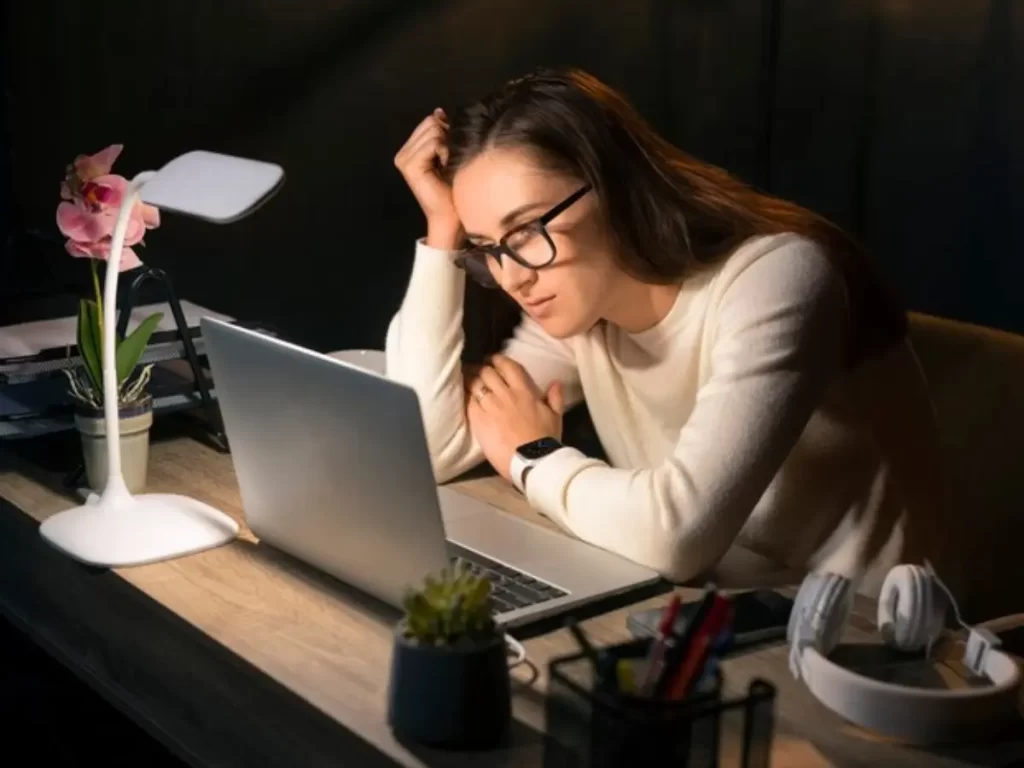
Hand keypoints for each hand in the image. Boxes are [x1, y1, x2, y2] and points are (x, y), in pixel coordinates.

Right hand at [393, 108, 461, 248]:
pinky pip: (434, 143)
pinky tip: (447, 167)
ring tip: (449, 164)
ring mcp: (404, 159)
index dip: (446, 130)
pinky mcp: (410, 166)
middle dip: (447, 136)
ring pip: (434, 131)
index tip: (450, 151)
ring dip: (448, 146)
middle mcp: (402, 153)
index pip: (429, 121)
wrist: (450, 215)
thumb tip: (439, 111)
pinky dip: (446, 153)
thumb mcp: (447, 153)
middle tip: (451, 159)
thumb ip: (442, 132)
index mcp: (409, 150)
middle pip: (431, 123)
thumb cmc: (452, 187)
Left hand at [464, 355, 565, 481]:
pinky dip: (467, 396)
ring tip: (467, 380)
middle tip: (479, 370)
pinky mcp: (478, 419)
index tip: (493, 360)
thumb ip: (555, 398)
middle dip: (482, 369)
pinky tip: (465, 396)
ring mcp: (490, 405)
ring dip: (471, 379)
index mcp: (524, 391)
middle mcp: (505, 394)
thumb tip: (556, 382)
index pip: (509, 367)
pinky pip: (468, 400)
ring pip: (475, 383)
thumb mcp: (555, 417)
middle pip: (488, 372)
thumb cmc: (545, 440)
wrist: (531, 460)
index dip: (498, 360)